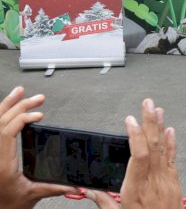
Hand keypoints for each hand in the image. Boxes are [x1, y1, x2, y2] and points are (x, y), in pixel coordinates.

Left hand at [0, 86, 77, 208]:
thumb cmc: (6, 205)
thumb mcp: (32, 195)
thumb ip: (55, 187)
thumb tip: (75, 185)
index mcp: (2, 163)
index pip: (7, 132)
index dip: (23, 118)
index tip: (38, 114)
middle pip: (1, 122)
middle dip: (19, 105)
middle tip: (37, 97)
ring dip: (6, 105)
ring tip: (19, 92)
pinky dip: (1, 115)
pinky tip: (6, 108)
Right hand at [87, 99, 181, 208]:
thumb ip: (105, 202)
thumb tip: (89, 190)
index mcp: (136, 190)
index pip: (137, 156)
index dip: (135, 136)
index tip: (129, 120)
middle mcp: (153, 182)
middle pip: (151, 147)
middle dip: (149, 122)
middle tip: (147, 103)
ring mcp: (166, 181)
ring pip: (163, 149)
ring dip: (160, 127)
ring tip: (158, 109)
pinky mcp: (174, 183)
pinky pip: (172, 159)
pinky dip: (171, 143)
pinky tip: (170, 130)